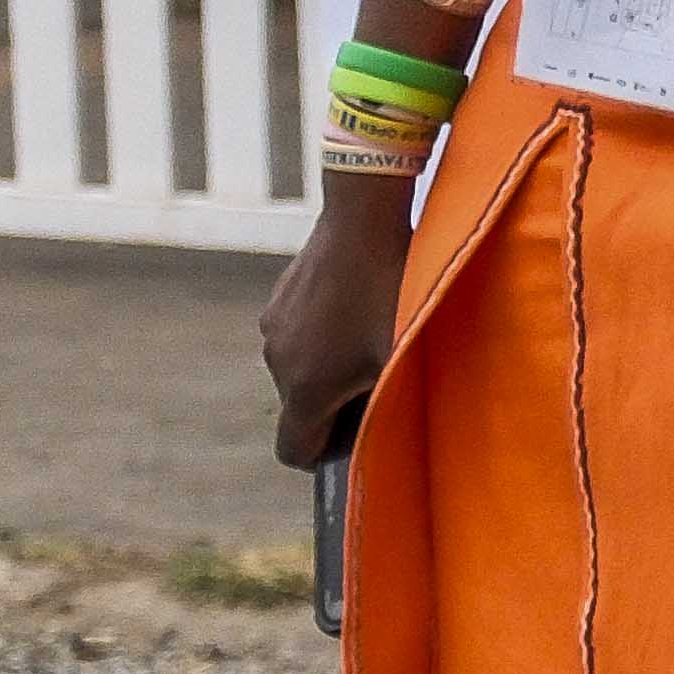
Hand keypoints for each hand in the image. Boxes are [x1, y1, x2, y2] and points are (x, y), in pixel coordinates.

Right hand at [262, 174, 414, 472]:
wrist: (363, 217)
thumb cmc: (390, 291)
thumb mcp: (400, 353)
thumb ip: (391, 402)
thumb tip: (394, 436)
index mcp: (304, 388)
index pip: (293, 451)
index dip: (324, 455)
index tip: (356, 432)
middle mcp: (277, 361)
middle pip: (300, 408)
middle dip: (334, 405)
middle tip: (377, 377)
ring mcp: (273, 325)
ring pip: (300, 368)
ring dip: (328, 366)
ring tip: (368, 335)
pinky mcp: (278, 296)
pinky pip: (298, 333)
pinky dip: (322, 334)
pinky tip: (356, 305)